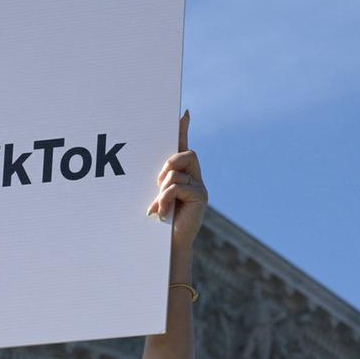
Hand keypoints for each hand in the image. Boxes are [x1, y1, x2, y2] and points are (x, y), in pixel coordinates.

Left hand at [147, 111, 205, 253]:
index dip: (184, 130)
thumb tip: (162, 174)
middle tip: (159, 182)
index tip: (184, 114)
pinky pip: (177, 186)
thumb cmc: (161, 221)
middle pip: (186, 153)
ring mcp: (200, 187)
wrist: (170, 244)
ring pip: (176, 172)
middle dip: (169, 163)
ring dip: (163, 189)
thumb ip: (161, 182)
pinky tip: (163, 212)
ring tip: (160, 207)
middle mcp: (195, 178)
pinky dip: (165, 198)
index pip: (184, 148)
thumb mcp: (158, 196)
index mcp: (184, 176)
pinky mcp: (201, 197)